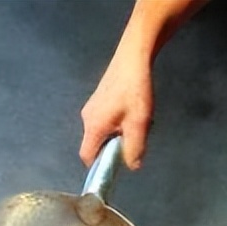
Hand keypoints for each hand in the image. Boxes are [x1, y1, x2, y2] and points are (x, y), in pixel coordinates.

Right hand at [79, 55, 153, 170]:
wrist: (133, 57)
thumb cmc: (135, 90)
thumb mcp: (138, 124)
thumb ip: (134, 149)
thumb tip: (132, 166)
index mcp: (93, 127)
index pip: (87, 157)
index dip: (99, 166)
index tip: (115, 166)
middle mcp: (87, 118)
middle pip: (95, 145)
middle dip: (112, 148)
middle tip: (132, 140)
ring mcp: (91, 108)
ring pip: (102, 132)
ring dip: (117, 134)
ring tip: (135, 123)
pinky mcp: (98, 100)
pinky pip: (104, 120)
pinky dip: (117, 123)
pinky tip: (132, 112)